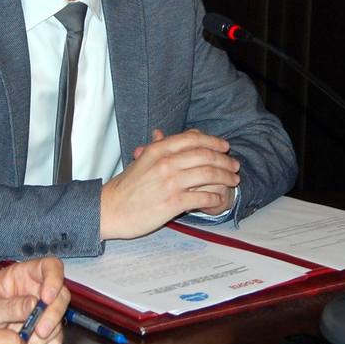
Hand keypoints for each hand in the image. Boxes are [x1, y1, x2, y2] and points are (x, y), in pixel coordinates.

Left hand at [0, 257, 67, 343]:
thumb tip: (33, 305)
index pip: (50, 267)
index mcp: (24, 275)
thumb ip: (7, 306)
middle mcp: (38, 291)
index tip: (46, 298)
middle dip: (53, 315)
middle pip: (61, 296)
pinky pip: (55, 341)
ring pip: (59, 322)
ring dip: (45, 336)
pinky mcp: (45, 332)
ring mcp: (43, 313)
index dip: (54, 279)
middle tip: (39, 330)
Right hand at [102, 129, 239, 238]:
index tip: (225, 146)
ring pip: (208, 175)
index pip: (193, 139)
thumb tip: (161, 133)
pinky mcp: (173, 203)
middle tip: (235, 165)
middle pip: (205, 156)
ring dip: (225, 177)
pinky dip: (215, 197)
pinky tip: (219, 198)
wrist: (110, 210)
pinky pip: (202, 197)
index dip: (213, 141)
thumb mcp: (139, 161)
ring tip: (233, 181)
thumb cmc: (125, 187)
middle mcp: (166, 163)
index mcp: (158, 150)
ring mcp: (171, 183)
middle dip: (224, 160)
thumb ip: (155, 147)